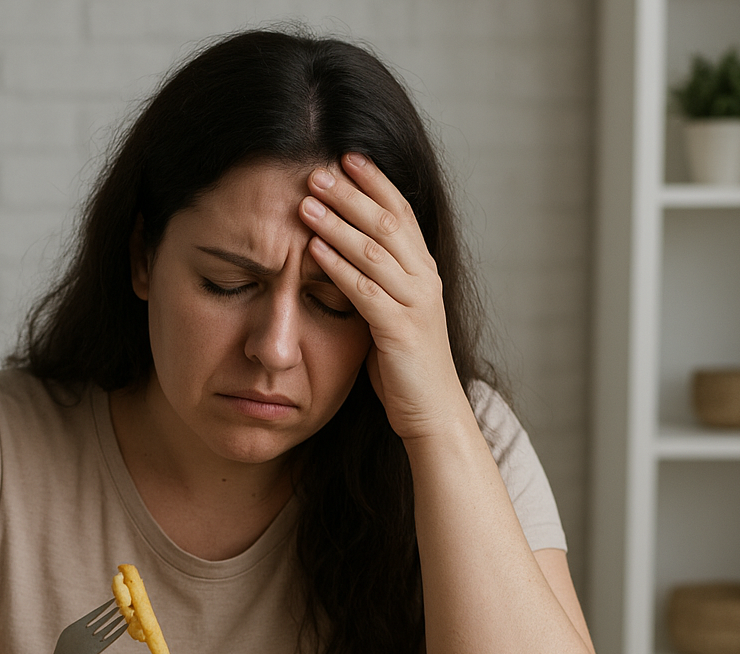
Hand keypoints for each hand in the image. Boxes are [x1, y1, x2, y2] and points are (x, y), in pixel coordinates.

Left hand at [298, 153, 466, 439]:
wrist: (432, 411)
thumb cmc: (405, 367)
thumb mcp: (390, 315)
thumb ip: (375, 284)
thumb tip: (341, 256)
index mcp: (424, 272)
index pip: (401, 213)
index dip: (375, 182)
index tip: (346, 156)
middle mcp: (424, 280)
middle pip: (387, 222)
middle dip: (351, 193)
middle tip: (316, 170)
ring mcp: (415, 304)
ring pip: (375, 250)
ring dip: (338, 223)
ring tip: (307, 201)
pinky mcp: (400, 331)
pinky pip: (365, 290)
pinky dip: (338, 266)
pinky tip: (313, 250)